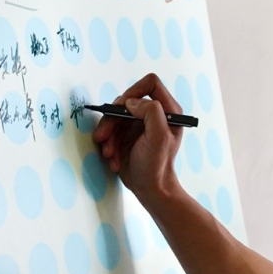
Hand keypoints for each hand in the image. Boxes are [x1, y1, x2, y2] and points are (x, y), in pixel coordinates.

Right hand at [92, 74, 182, 200]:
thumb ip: (151, 112)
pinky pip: (110, 129)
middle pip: (126, 100)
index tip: (123, 107)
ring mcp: (138, 123)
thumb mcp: (159, 137)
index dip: (134, 91)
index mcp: (168, 110)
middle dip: (112, 119)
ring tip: (108, 153)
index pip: (150, 84)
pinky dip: (107, 143)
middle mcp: (153, 114)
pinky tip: (111, 158)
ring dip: (107, 135)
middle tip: (105, 136)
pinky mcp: (126, 134)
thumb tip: (131, 102)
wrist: (149, 189)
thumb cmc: (157, 166)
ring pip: (114, 115)